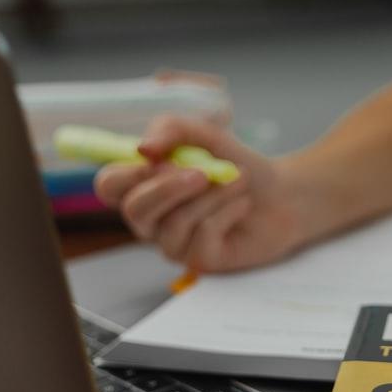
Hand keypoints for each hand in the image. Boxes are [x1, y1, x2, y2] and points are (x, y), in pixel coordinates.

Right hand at [94, 115, 303, 271]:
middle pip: (135, 210)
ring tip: (237, 182)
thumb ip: (170, 130)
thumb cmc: (236, 164)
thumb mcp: (204, 135)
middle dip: (169, 187)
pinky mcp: (201, 261)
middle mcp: (152, 219)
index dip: (126, 174)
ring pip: (174, 224)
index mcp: (144, 186)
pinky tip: (241, 206)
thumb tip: (143, 148)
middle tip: (205, 172)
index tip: (156, 158)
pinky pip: (202, 237)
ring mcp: (174, 243)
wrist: (282, 192)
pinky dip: (227, 213)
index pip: (109, 186)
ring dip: (212, 196)